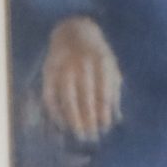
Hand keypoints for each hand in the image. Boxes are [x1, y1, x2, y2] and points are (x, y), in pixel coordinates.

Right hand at [40, 16, 121, 140]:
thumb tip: (117, 119)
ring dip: (73, 119)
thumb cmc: (97, 54)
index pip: (104, 93)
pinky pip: (50, 95)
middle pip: (86, 98)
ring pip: (67, 98)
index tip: (105, 128)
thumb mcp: (111, 67)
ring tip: (79, 134)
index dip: (104, 113)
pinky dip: (55, 111)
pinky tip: (62, 123)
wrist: (74, 30)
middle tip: (92, 136)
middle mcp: (82, 64)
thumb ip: (114, 91)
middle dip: (89, 120)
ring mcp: (64, 66)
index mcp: (101, 62)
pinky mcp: (49, 70)